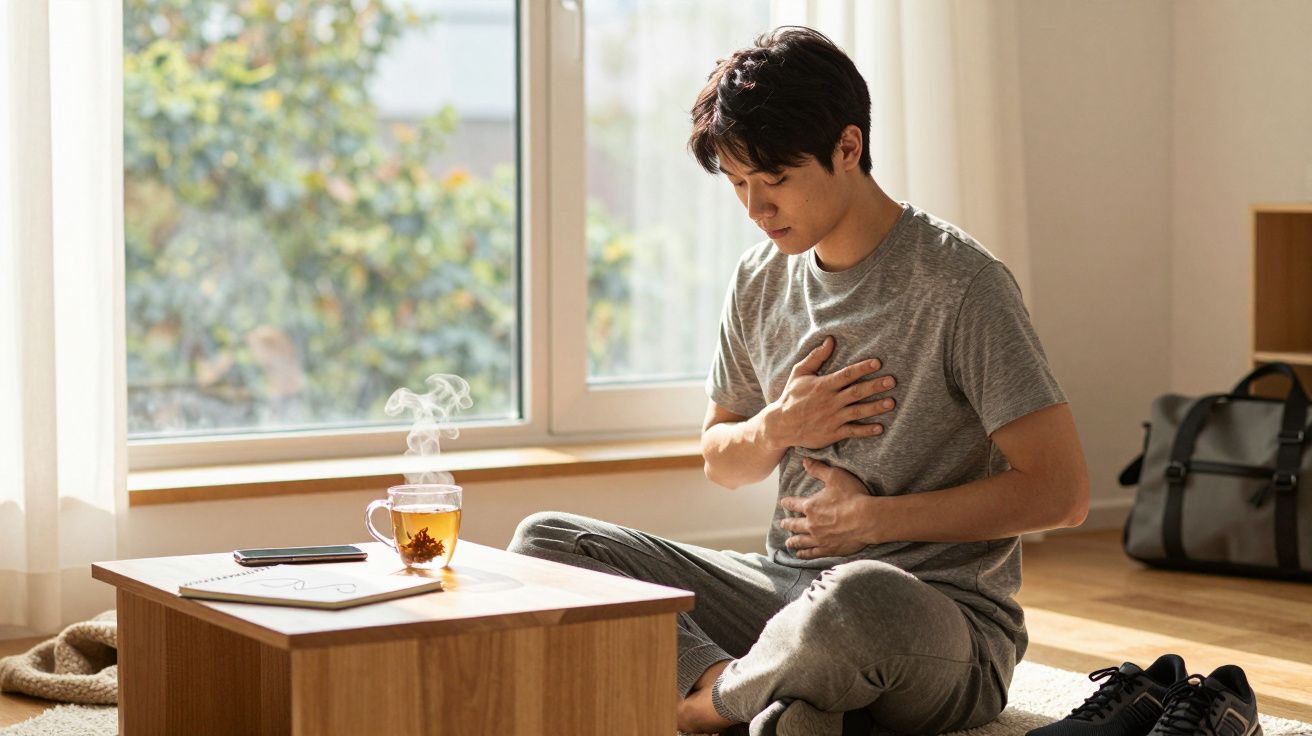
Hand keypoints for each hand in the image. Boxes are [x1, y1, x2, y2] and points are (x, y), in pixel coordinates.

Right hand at [763, 336, 896, 449]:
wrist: (781, 425)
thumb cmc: (791, 396)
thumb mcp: (799, 373)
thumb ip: (816, 357)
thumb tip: (830, 340)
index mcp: (823, 385)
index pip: (847, 374)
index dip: (863, 368)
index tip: (878, 363)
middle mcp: (830, 401)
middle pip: (857, 392)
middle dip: (875, 386)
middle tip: (892, 381)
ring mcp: (832, 418)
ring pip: (858, 411)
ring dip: (875, 407)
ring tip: (891, 403)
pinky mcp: (833, 433)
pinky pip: (852, 431)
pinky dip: (866, 430)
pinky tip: (879, 428)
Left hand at [779, 457, 876, 559]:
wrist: (867, 519)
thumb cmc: (852, 496)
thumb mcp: (835, 477)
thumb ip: (819, 469)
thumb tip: (805, 461)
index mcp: (811, 506)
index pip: (794, 503)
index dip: (788, 502)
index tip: (783, 502)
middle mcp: (811, 524)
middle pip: (795, 524)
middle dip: (788, 523)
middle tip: (782, 524)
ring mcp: (819, 538)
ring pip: (801, 540)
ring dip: (793, 541)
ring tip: (788, 542)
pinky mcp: (829, 548)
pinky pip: (813, 553)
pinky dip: (805, 554)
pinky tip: (801, 555)